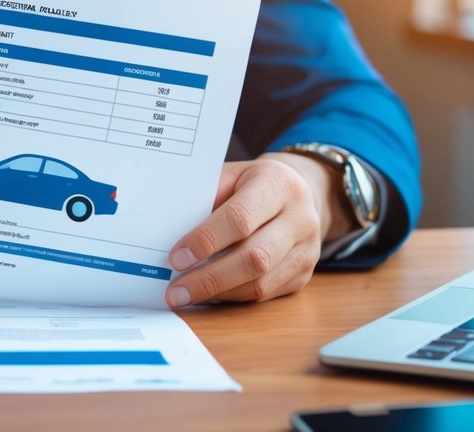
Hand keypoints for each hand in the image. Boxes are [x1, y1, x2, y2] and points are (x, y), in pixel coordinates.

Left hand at [164, 153, 351, 306]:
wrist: (299, 193)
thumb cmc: (251, 184)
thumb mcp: (230, 176)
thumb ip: (204, 197)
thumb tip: (167, 232)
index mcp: (277, 184)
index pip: (240, 217)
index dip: (206, 240)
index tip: (176, 258)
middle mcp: (300, 218)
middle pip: (254, 257)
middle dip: (209, 278)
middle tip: (175, 291)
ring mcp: (307, 249)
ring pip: (261, 282)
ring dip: (218, 293)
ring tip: (185, 295)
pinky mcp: (304, 274)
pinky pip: (266, 293)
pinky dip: (233, 297)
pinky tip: (209, 295)